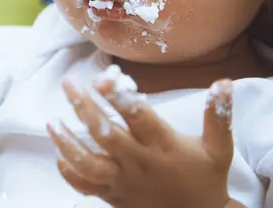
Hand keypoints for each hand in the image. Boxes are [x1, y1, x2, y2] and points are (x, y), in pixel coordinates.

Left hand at [47, 74, 234, 207]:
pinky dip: (70, 174)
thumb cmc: (206, 178)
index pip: (137, 118)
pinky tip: (59, 156)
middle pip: (106, 135)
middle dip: (84, 108)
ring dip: (67, 142)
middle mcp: (139, 163)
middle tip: (68, 84)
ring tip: (51, 121)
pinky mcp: (113, 196)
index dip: (118, 97)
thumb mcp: (218, 148)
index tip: (102, 78)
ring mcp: (123, 181)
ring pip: (88, 163)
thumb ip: (218, 115)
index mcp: (163, 146)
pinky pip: (86, 187)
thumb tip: (224, 82)